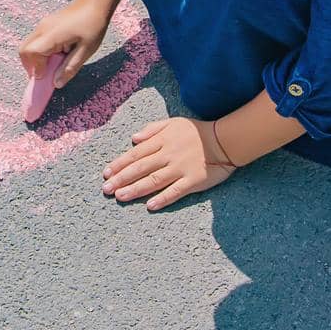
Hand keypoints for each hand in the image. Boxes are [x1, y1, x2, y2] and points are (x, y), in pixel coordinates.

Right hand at [18, 0, 109, 86]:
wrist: (94, 2)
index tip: (47, 77)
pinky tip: (55, 54)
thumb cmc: (93, 25)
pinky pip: (35, 41)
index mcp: (51, 35)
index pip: (31, 53)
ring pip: (28, 45)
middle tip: (44, 74)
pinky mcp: (45, 24)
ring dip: (35, 59)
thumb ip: (70, 68)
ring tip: (51, 65)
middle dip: (30, 66)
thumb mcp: (86, 50)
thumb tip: (57, 83)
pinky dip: (39, 51)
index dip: (36, 69)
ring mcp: (42, 25)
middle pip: (24, 50)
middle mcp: (42, 29)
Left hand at [102, 118, 236, 209]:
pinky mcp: (193, 181)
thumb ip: (152, 130)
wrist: (224, 140)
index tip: (106, 173)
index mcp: (161, 141)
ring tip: (120, 197)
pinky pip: (175, 191)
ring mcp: (180, 169)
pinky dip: (163, 199)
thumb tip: (133, 138)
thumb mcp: (173, 122)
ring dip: (135, 189)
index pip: (135, 154)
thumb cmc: (197, 131)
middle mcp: (167, 155)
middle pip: (140, 168)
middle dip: (121, 179)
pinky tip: (150, 206)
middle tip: (106, 189)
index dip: (119, 164)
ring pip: (153, 180)